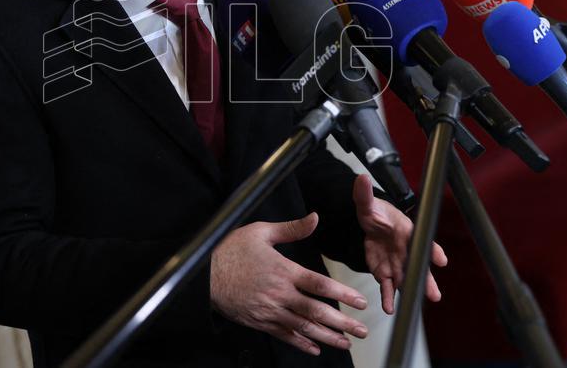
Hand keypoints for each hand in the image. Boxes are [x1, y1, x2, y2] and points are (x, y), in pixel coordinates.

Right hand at [211, 212, 369, 356]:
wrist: (204, 275)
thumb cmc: (231, 250)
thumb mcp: (261, 232)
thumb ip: (292, 228)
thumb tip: (315, 217)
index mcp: (283, 271)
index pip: (319, 285)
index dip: (342, 295)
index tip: (360, 303)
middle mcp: (280, 294)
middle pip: (316, 311)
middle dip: (342, 322)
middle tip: (362, 330)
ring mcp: (270, 311)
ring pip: (304, 327)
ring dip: (327, 337)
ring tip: (346, 343)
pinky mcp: (260, 322)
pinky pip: (284, 335)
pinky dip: (301, 344)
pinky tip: (315, 348)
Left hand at [353, 174, 447, 313]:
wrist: (369, 224)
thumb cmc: (375, 212)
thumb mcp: (367, 203)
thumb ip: (365, 194)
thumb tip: (361, 178)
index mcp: (407, 231)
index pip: (423, 240)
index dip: (433, 250)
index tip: (441, 259)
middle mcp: (406, 250)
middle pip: (419, 266)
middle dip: (427, 280)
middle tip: (434, 294)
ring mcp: (397, 263)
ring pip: (407, 280)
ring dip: (412, 292)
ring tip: (416, 305)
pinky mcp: (384, 272)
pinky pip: (388, 287)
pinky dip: (389, 298)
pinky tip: (390, 309)